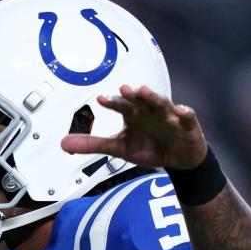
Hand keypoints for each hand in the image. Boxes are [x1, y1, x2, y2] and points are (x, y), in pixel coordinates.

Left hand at [60, 85, 207, 169]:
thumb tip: (63, 144)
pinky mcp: (186, 125)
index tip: (100, 99)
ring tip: (144, 92)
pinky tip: (179, 110)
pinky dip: (184, 113)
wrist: (178, 159)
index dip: (112, 102)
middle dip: (133, 96)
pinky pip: (187, 117)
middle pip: (140, 101)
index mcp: (133, 115)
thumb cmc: (150, 147)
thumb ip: (92, 144)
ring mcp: (169, 116)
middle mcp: (149, 111)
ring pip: (161, 104)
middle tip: (124, 90)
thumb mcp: (119, 148)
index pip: (121, 106)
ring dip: (153, 98)